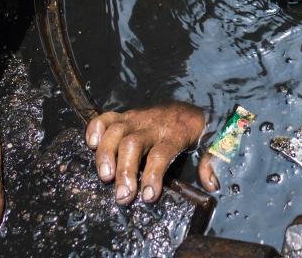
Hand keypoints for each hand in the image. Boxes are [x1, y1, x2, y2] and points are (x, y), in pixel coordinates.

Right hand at [85, 102, 216, 203]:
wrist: (190, 105)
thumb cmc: (196, 129)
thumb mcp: (210, 142)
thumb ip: (209, 162)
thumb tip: (211, 185)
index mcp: (175, 133)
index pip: (161, 154)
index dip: (152, 175)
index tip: (148, 196)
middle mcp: (153, 125)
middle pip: (133, 144)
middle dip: (125, 171)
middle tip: (123, 196)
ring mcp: (137, 118)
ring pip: (116, 131)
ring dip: (106, 154)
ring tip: (105, 177)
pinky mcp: (125, 116)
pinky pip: (106, 117)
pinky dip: (95, 128)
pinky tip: (90, 145)